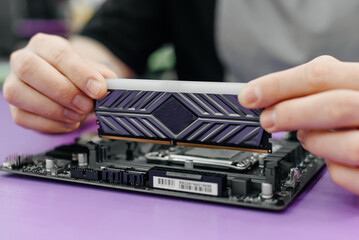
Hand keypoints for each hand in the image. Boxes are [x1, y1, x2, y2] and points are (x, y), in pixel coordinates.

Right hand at [3, 33, 116, 132]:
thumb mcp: (92, 69)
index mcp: (45, 44)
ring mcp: (14, 84)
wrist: (68, 84)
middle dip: (63, 91)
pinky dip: (49, 124)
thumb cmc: (76, 74)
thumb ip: (101, 75)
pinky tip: (68, 122)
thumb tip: (110, 83)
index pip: (59, 54)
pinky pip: (23, 117)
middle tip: (86, 105)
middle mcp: (23, 60)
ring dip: (54, 110)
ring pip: (20, 94)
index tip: (99, 89)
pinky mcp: (14, 107)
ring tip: (78, 116)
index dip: (80, 73)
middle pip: (31, 70)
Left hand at [238, 55, 358, 194]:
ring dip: (314, 142)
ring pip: (345, 146)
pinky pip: (350, 177)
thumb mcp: (352, 86)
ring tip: (307, 135)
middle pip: (334, 106)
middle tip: (267, 120)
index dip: (278, 85)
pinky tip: (333, 157)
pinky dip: (333, 169)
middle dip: (290, 113)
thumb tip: (268, 94)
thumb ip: (319, 86)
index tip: (249, 96)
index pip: (321, 74)